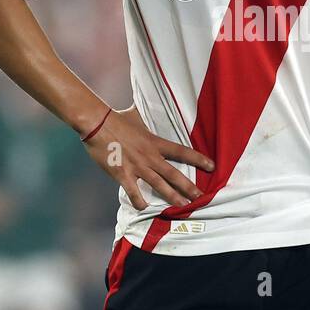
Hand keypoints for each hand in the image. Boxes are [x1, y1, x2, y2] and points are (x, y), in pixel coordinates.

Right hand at [83, 106, 214, 209]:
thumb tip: (155, 100)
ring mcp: (137, 167)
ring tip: (183, 207)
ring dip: (172, 197)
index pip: (182, 152)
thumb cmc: (117, 118)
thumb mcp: (138, 115)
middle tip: (202, 197)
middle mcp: (150, 157)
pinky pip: (133, 192)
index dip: (198, 159)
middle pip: (174, 174)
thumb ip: (148, 115)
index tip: (212, 166)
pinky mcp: (122, 174)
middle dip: (189, 187)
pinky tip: (145, 208)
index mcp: (155, 143)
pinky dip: (140, 201)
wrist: (97, 124)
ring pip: (159, 185)